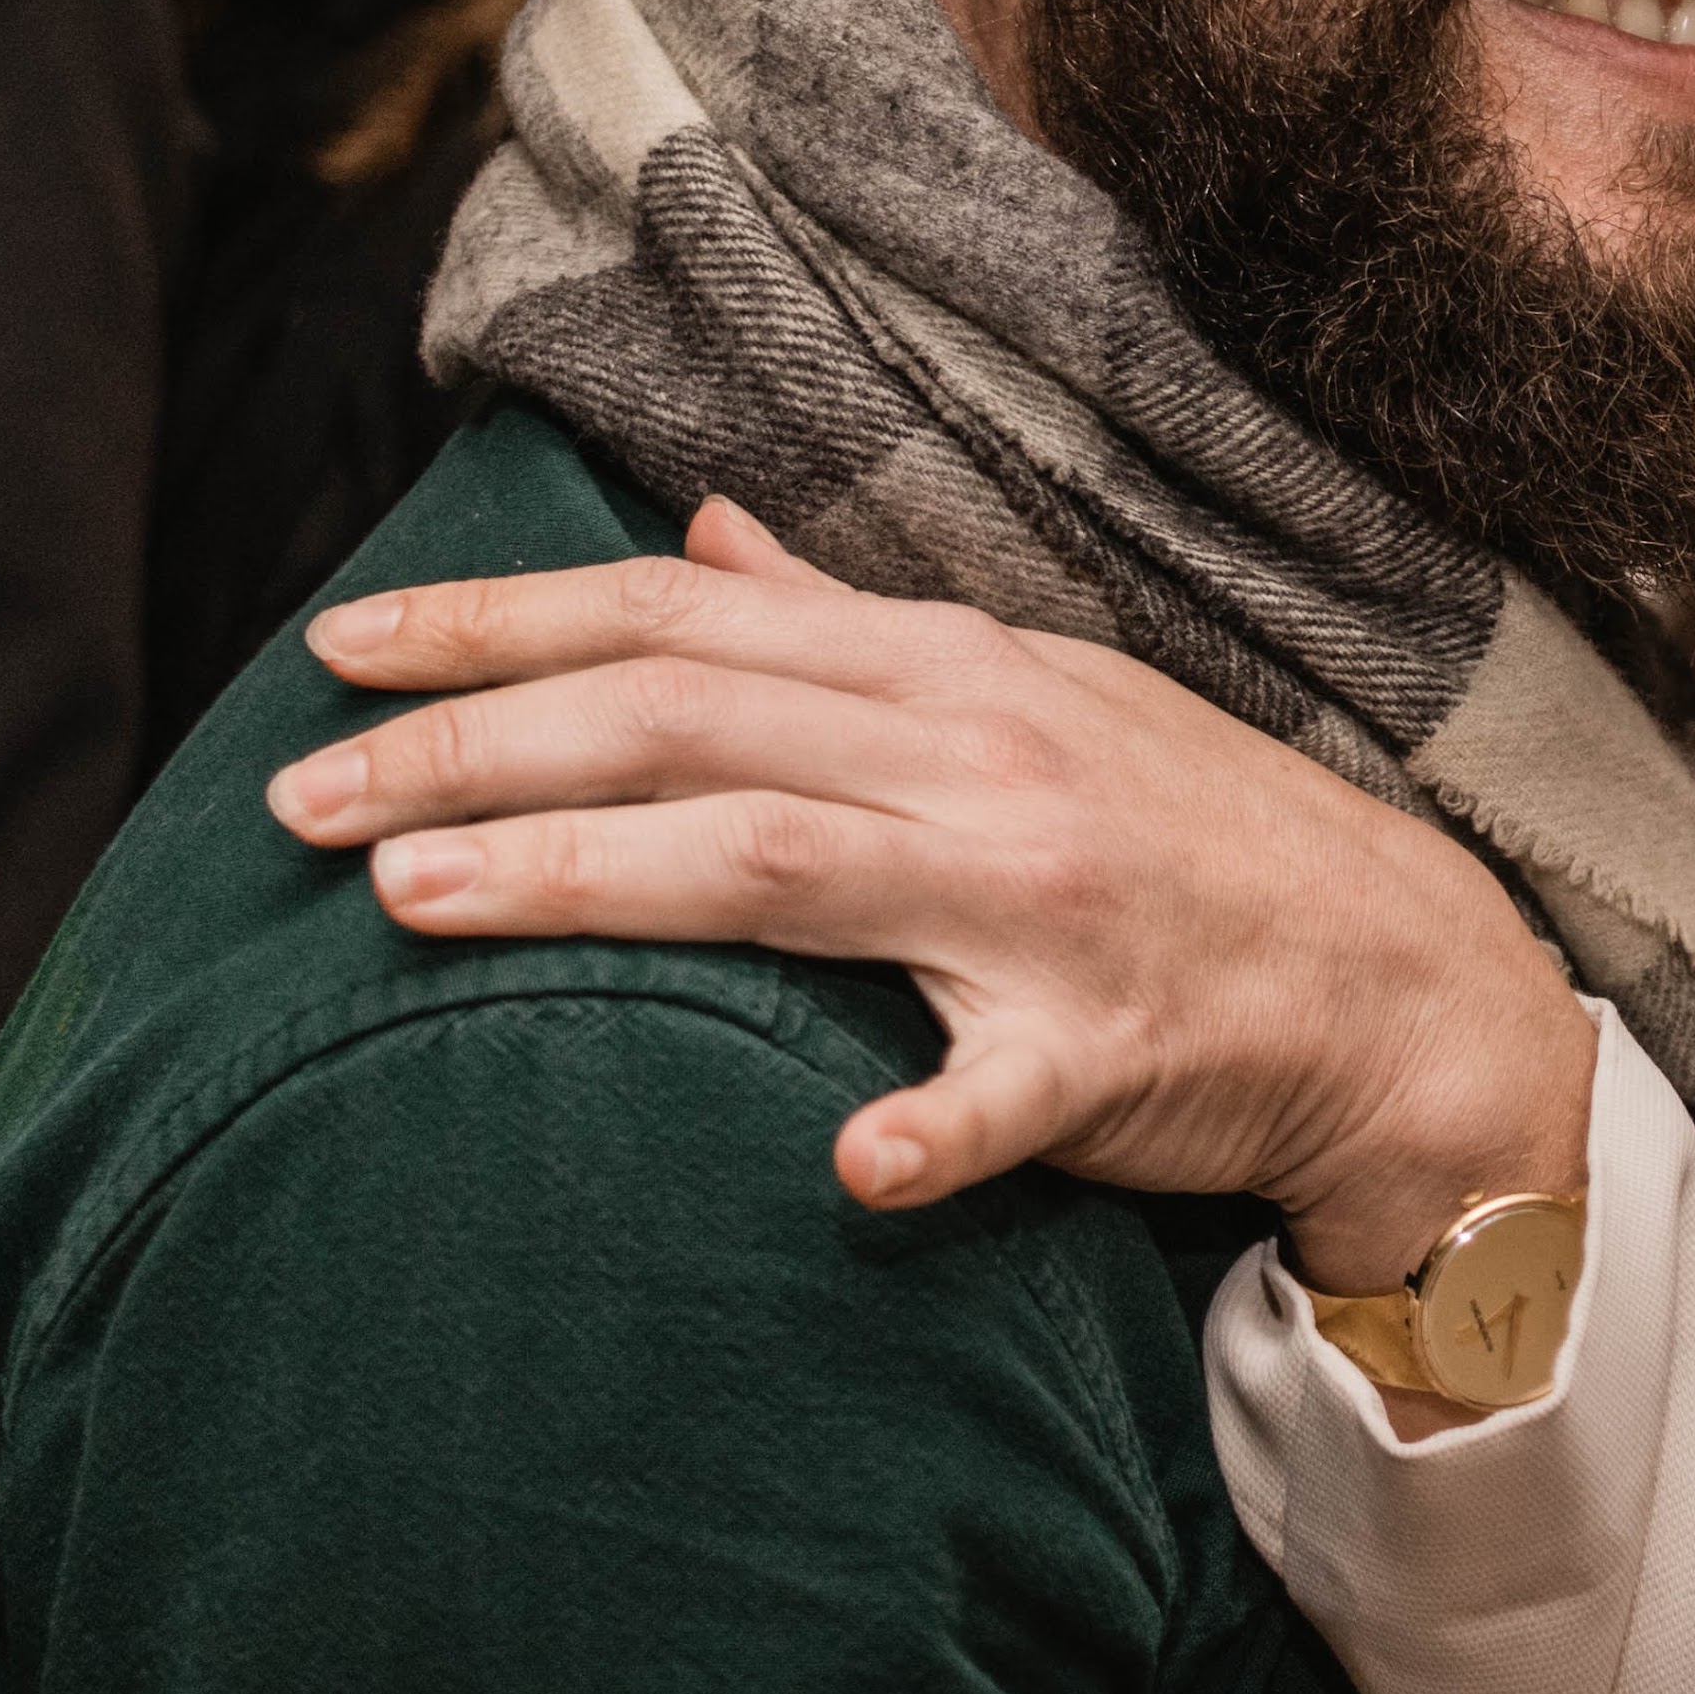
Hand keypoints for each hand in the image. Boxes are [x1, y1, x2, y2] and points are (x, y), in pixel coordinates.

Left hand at [266, 499, 1595, 1297]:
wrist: (1397, 974)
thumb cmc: (1186, 827)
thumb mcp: (1026, 689)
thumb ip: (846, 617)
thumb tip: (699, 526)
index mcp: (952, 669)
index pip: (691, 613)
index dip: (508, 622)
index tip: (344, 650)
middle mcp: (984, 754)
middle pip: (699, 718)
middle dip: (481, 745)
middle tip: (297, 797)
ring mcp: (1046, 896)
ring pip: (788, 861)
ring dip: (596, 871)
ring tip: (411, 903)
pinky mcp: (1112, 1043)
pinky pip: (1012, 1084)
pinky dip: (937, 1123)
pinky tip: (852, 1168)